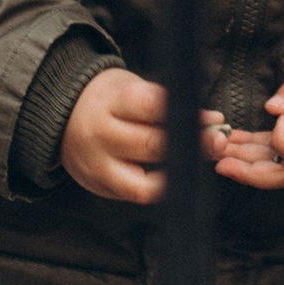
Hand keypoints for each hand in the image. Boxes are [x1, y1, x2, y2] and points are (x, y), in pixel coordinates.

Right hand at [60, 69, 226, 204]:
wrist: (63, 119)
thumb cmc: (109, 102)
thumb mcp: (130, 89)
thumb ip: (166, 104)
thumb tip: (213, 122)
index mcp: (111, 102)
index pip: (153, 107)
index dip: (188, 113)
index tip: (215, 118)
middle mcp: (101, 135)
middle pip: (152, 145)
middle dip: (192, 145)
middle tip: (220, 142)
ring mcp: (98, 166)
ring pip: (144, 183)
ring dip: (178, 176)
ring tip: (199, 164)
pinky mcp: (101, 187)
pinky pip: (137, 195)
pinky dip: (161, 189)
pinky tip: (179, 178)